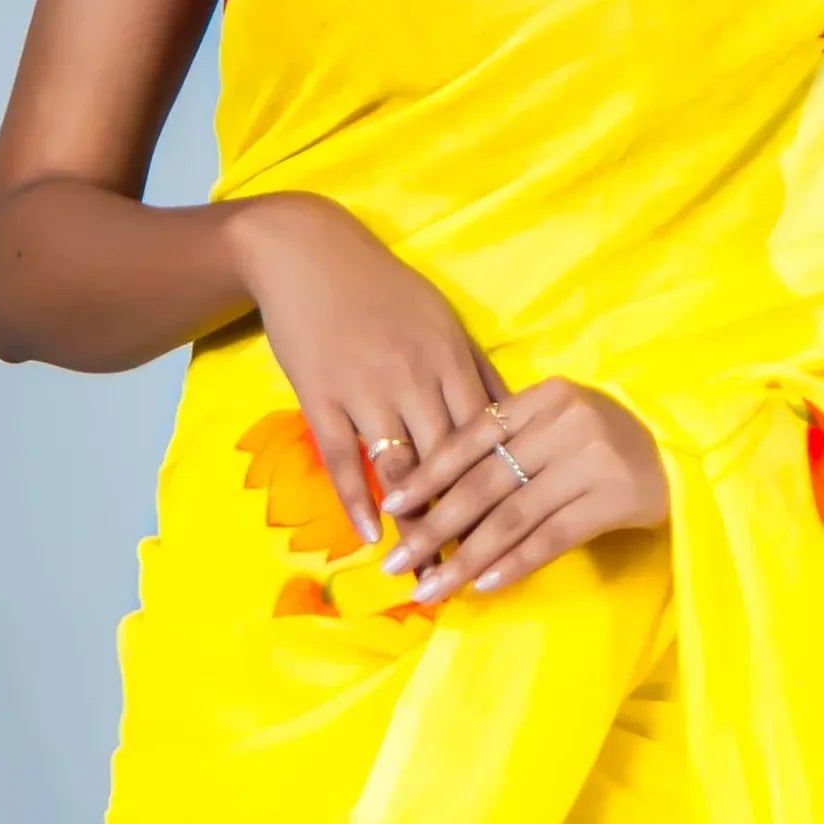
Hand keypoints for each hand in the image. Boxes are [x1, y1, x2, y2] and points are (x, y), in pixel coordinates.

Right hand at [235, 193, 509, 540]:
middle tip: (477, 568)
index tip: (517, 531)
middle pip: (449, 463)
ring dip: (414, 524)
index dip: (500, 486)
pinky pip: (344, 458)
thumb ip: (475, 367)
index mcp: (450, 359)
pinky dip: (356, 500)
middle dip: (464, 520)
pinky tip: (368, 536)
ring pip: (400, 469)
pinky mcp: (322, 396)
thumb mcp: (440, 318)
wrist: (307, 252)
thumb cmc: (382, 287)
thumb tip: (515, 412)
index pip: (486, 437)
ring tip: (426, 570)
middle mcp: (415, 379)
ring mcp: (367, 390)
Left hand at [381, 378, 671, 603]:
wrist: (685, 454)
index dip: (428, 475)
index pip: (471, 438)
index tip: (392, 508)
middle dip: (433, 527)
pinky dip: (513, 564)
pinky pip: (550, 538)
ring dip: (465, 559)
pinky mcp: (611, 498)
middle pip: (483, 482)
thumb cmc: (607, 442)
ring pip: (511, 517)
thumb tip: (435, 492)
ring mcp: (590, 460)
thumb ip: (509, 442)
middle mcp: (564, 424)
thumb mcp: (559, 423)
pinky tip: (482, 587)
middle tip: (395, 562)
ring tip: (430, 590)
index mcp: (543, 397)